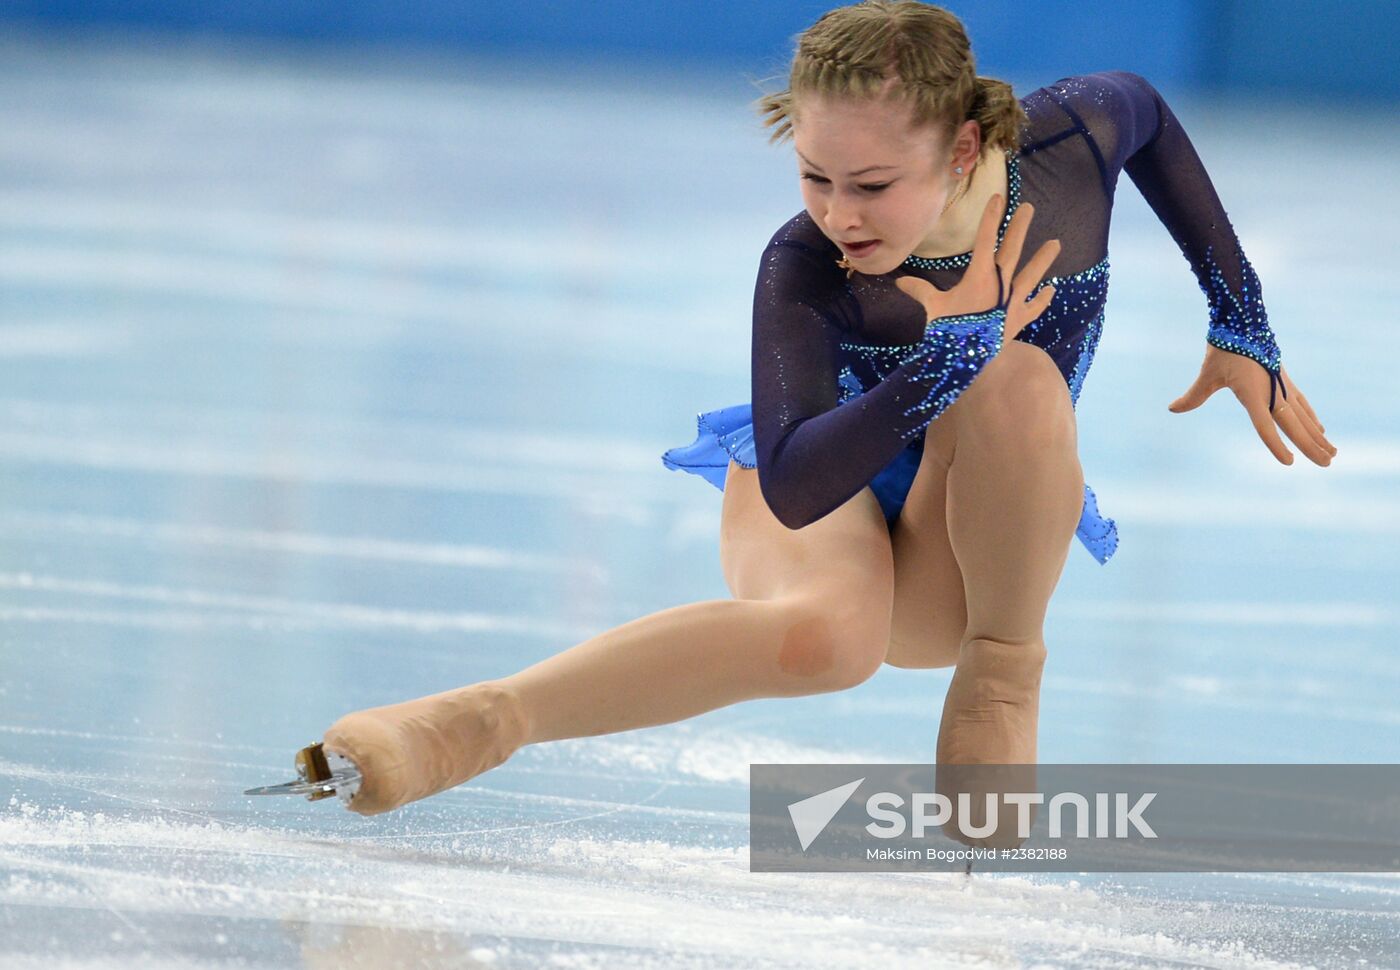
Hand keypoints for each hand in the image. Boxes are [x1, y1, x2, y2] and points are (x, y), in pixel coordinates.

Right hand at [893, 192, 1061, 342]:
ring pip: (1032, 275)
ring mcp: (1013, 302)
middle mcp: (1000, 284)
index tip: (998, 198)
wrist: (967, 360)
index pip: (986, 240)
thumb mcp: (933, 307)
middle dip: (1020, 227)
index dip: (991, 217)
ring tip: (1056, 243)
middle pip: (1012, 250)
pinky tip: (1052, 288)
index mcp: (980, 276)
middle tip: (1029, 208)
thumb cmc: (948, 330)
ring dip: (1043, 259)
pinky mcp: (1019, 320)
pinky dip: (1043, 298)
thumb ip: (920, 291)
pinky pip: (1034, 306)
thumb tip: (899, 282)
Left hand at [1168, 345, 1336, 465]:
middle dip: (1311, 446)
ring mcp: (1283, 385)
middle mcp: (1273, 390)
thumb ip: (1193, 395)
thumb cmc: (1224, 348)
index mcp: (1253, 392)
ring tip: (1332, 453)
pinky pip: (1303, 403)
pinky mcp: (1286, 380)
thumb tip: (1172, 408)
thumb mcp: (1207, 374)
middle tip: (1328, 465)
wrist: (1244, 321)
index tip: (1288, 462)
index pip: (1265, 425)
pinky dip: (1312, 417)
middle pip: (1295, 424)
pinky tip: (1320, 429)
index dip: (1276, 445)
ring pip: (1304, 416)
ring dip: (1318, 435)